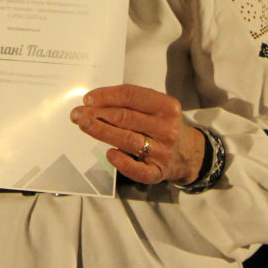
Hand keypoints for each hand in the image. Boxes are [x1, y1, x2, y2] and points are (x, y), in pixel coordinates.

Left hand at [70, 84, 204, 184]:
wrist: (190, 153)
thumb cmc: (163, 125)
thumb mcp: (156, 108)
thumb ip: (132, 103)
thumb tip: (94, 101)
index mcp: (166, 106)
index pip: (131, 96)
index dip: (107, 96)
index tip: (87, 99)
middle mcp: (167, 127)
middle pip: (125, 117)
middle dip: (97, 114)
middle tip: (77, 114)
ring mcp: (163, 151)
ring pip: (128, 140)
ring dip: (102, 132)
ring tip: (83, 125)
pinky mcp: (159, 172)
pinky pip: (139, 170)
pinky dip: (123, 163)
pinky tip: (109, 154)